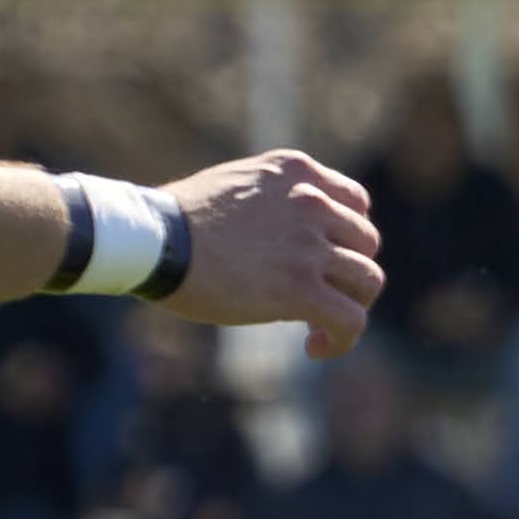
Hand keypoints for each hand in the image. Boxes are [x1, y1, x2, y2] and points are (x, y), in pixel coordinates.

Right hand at [164, 151, 385, 356]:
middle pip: (366, 244)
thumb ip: (275, 202)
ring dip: (349, 306)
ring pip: (368, 280)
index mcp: (296, 172)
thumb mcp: (236, 186)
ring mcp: (309, 246)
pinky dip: (343, 339)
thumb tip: (288, 239)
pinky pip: (351, 320)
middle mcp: (312, 203)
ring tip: (316, 326)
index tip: (327, 260)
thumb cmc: (176, 221)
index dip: (348, 238)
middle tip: (318, 297)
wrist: (150, 241)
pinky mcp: (300, 288)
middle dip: (347, 273)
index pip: (356, 204)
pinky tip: (315, 346)